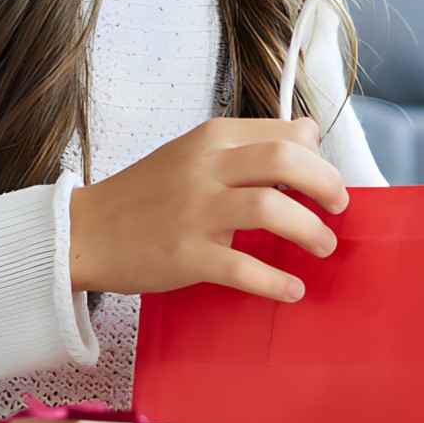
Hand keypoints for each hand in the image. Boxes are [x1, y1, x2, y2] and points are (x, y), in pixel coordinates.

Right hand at [69, 116, 351, 302]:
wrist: (84, 232)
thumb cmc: (145, 195)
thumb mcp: (192, 155)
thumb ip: (247, 146)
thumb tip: (312, 133)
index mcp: (210, 138)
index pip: (283, 133)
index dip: (317, 156)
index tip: (324, 178)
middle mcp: (205, 168)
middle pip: (285, 161)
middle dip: (326, 184)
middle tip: (339, 207)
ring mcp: (195, 212)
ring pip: (271, 210)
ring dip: (310, 231)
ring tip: (323, 246)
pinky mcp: (187, 256)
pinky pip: (243, 269)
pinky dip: (276, 281)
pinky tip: (292, 289)